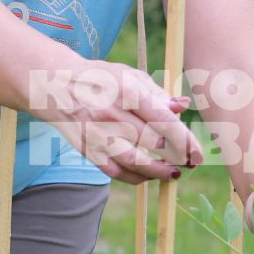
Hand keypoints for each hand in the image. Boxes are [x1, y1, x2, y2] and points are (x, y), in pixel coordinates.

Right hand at [42, 59, 202, 183]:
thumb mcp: (130, 76)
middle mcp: (113, 113)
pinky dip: (135, 178)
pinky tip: (147, 176)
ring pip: (135, 162)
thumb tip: (184, 106)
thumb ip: (158, 93)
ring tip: (173, 173)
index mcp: (128, 91)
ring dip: (158, 172)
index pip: (164, 121)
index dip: (186, 141)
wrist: (55, 85)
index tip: (198, 154)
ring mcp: (98, 133)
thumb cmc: (101, 79)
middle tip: (190, 163)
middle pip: (154, 143)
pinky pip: (115, 171)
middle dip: (177, 157)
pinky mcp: (87, 149)